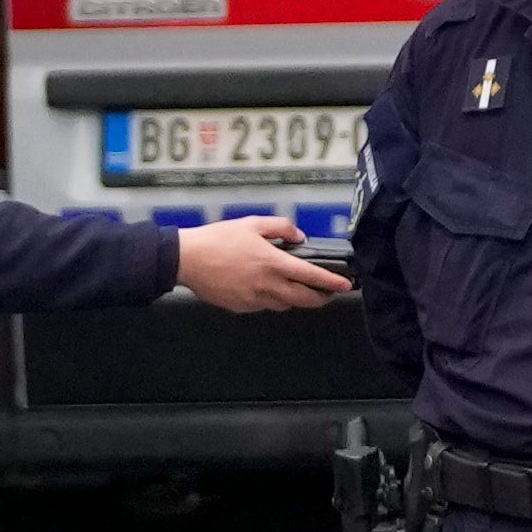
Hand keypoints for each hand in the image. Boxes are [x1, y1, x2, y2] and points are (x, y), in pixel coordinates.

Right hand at [177, 216, 346, 311]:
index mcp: (273, 262)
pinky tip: (266, 288)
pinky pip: (265, 306)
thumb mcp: (252, 224)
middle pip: (305, 299)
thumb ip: (281, 227)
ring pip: (286, 304)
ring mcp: (255, 299)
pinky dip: (272, 299)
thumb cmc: (216, 240)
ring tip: (296, 287)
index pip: (312, 276)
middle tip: (327, 293)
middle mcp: (267, 284)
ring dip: (296, 298)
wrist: (187, 260)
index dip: (332, 282)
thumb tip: (298, 235)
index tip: (345, 285)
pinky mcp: (243, 307)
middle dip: (321, 298)